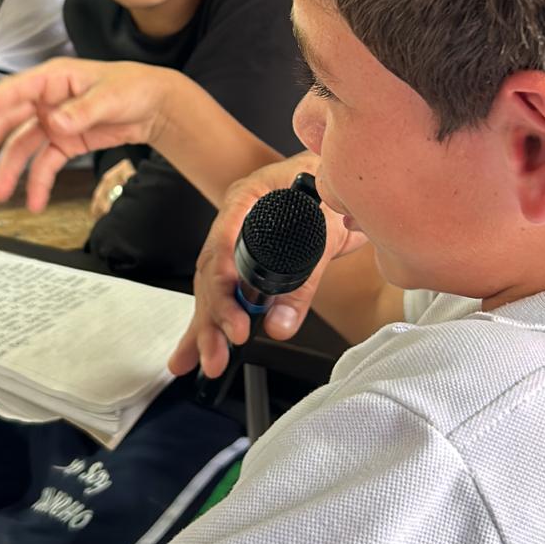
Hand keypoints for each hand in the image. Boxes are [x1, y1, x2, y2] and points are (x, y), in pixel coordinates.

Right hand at [0, 59, 175, 212]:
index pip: (15, 90)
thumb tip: (57, 123)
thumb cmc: (133, 88)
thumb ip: (83, 110)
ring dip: (9, 169)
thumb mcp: (111, 96)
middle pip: (9, 120)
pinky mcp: (64, 142)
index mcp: (53, 78)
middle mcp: (46, 99)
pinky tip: (34, 201)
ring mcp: (53, 122)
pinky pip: (45, 163)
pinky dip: (38, 182)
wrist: (155, 105)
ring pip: (22, 146)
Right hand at [168, 153, 365, 379]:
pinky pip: (224, 296)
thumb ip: (304, 277)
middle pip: (212, 272)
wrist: (349, 181)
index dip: (224, 280)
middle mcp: (234, 221)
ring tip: (209, 362)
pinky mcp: (245, 263)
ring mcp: (236, 242)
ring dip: (208, 328)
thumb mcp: (327, 230)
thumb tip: (279, 323)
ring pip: (212, 289)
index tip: (234, 314)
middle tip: (222, 350)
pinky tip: (195, 352)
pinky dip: (211, 325)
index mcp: (248, 197)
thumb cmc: (334, 190)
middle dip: (214, 316)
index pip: (223, 240)